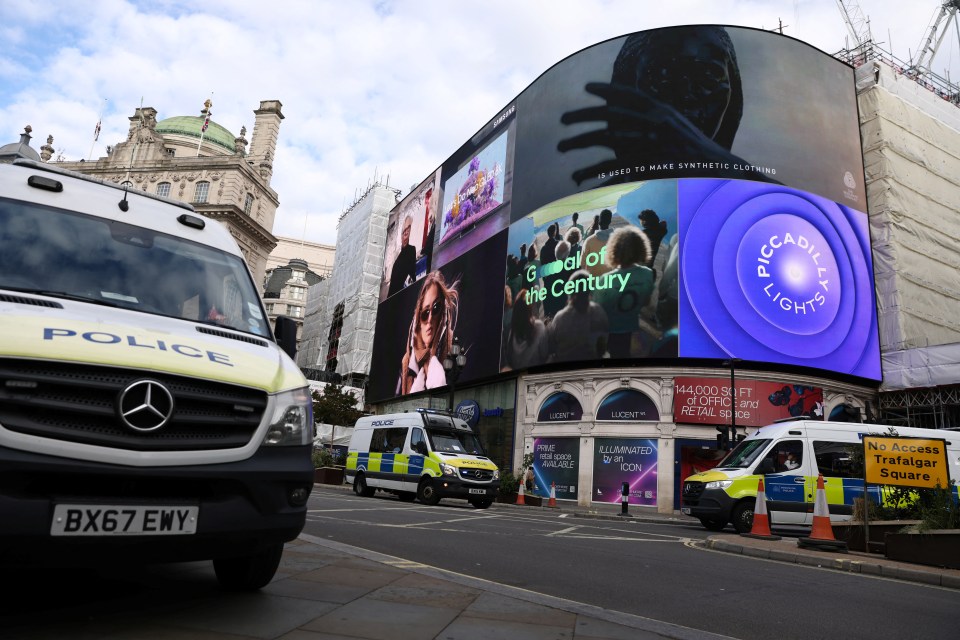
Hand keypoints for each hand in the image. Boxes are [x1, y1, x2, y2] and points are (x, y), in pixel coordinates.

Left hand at [557, 82, 753, 183]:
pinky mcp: (638, 168)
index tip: (588, 88)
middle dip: (582, 115)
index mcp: (660, 111)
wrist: (715, 174)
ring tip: (560, 146)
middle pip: (608, 115)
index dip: (607, 90)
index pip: (628, 94)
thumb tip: (639, 113)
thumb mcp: (679, 126)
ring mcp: (643, 145)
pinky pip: (608, 168)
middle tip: (563, 119)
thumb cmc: (697, 153)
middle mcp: (649, 124)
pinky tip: (577, 177)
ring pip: (601, 140)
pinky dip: (591, 172)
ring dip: (577, 141)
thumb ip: (658, 117)